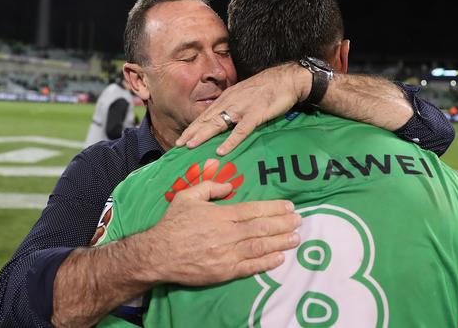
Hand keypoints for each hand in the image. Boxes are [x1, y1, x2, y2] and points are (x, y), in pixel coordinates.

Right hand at [134, 181, 300, 284]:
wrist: (158, 255)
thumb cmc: (172, 224)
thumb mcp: (187, 197)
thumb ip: (209, 187)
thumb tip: (228, 186)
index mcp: (220, 215)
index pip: (253, 210)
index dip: (273, 209)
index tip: (288, 207)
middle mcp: (227, 234)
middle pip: (261, 228)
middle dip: (282, 224)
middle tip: (299, 221)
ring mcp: (227, 254)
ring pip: (259, 247)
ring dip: (280, 242)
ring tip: (296, 238)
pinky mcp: (224, 271)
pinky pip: (250, 267)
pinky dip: (266, 263)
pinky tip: (279, 258)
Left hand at [176, 63, 309, 155]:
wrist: (286, 79)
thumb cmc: (267, 88)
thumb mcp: (245, 95)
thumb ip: (233, 106)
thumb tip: (224, 119)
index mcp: (227, 98)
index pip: (206, 114)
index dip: (193, 126)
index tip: (182, 137)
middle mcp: (230, 102)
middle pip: (207, 119)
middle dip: (191, 132)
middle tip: (178, 144)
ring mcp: (242, 108)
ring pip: (218, 123)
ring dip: (203, 134)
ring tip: (191, 145)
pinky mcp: (256, 114)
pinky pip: (240, 130)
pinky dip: (230, 140)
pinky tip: (222, 150)